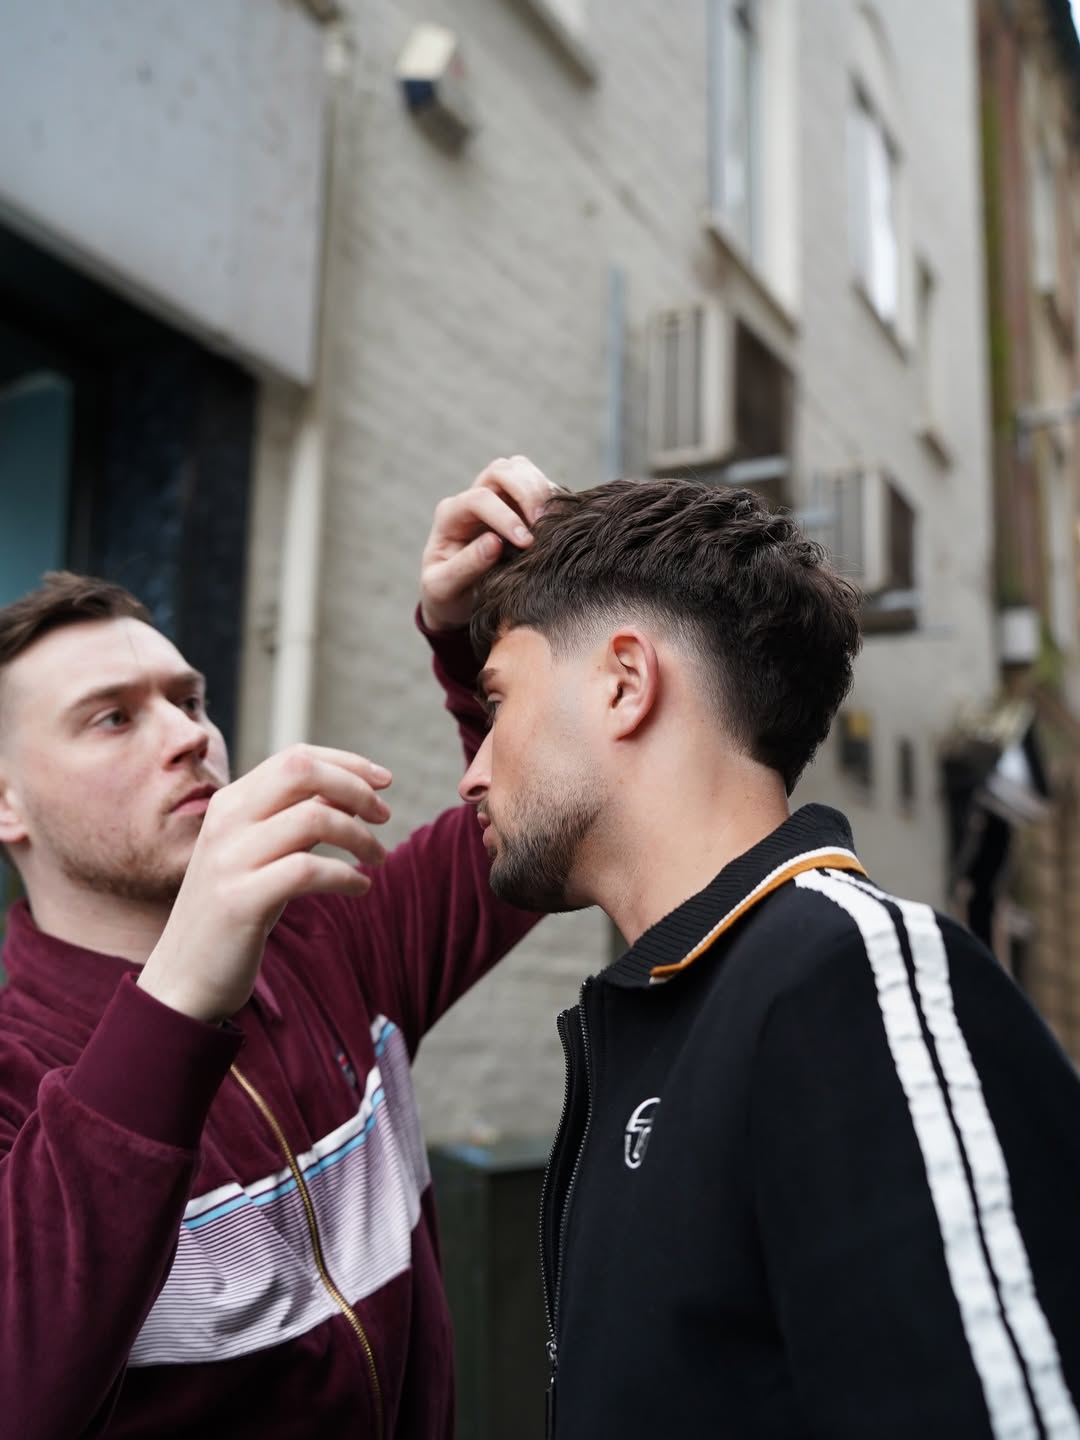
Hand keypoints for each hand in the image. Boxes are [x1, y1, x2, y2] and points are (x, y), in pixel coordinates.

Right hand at [138, 746, 392, 1021]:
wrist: (184, 977)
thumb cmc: (236, 909)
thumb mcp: (262, 853)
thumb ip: (296, 819)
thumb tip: (351, 793)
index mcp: (230, 802)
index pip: (296, 757)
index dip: (347, 763)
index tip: (384, 781)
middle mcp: (225, 821)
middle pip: (302, 771)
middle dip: (355, 787)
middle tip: (384, 816)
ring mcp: (229, 860)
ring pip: (314, 818)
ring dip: (360, 836)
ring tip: (377, 859)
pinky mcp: (240, 901)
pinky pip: (309, 871)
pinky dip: (346, 875)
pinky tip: (360, 887)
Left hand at [420, 456, 558, 630]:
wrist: (457, 600)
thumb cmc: (447, 595)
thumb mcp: (444, 589)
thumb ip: (465, 566)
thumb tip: (494, 542)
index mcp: (451, 516)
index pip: (479, 498)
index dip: (505, 516)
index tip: (526, 543)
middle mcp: (473, 500)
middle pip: (501, 470)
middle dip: (527, 491)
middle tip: (542, 526)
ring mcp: (497, 499)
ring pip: (521, 469)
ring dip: (541, 490)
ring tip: (551, 524)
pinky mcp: (519, 507)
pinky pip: (539, 486)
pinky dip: (552, 499)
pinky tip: (557, 525)